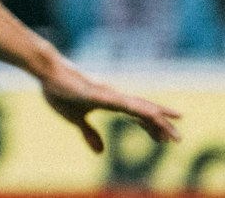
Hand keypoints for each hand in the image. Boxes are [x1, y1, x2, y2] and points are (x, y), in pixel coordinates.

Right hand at [38, 57, 181, 151]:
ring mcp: (107, 94)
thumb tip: (101, 153)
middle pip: (143, 111)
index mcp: (110, 103)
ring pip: (137, 106)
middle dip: (161, 124)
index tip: (166, 140)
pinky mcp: (97, 94)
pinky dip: (136, 108)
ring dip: (154, 117)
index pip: (137, 115)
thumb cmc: (59, 91)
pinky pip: (120, 102)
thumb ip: (89, 133)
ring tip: (171, 125)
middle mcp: (113, 97)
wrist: (45, 71)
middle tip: (178, 139)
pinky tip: (147, 112)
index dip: (152, 126)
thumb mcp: (75, 119)